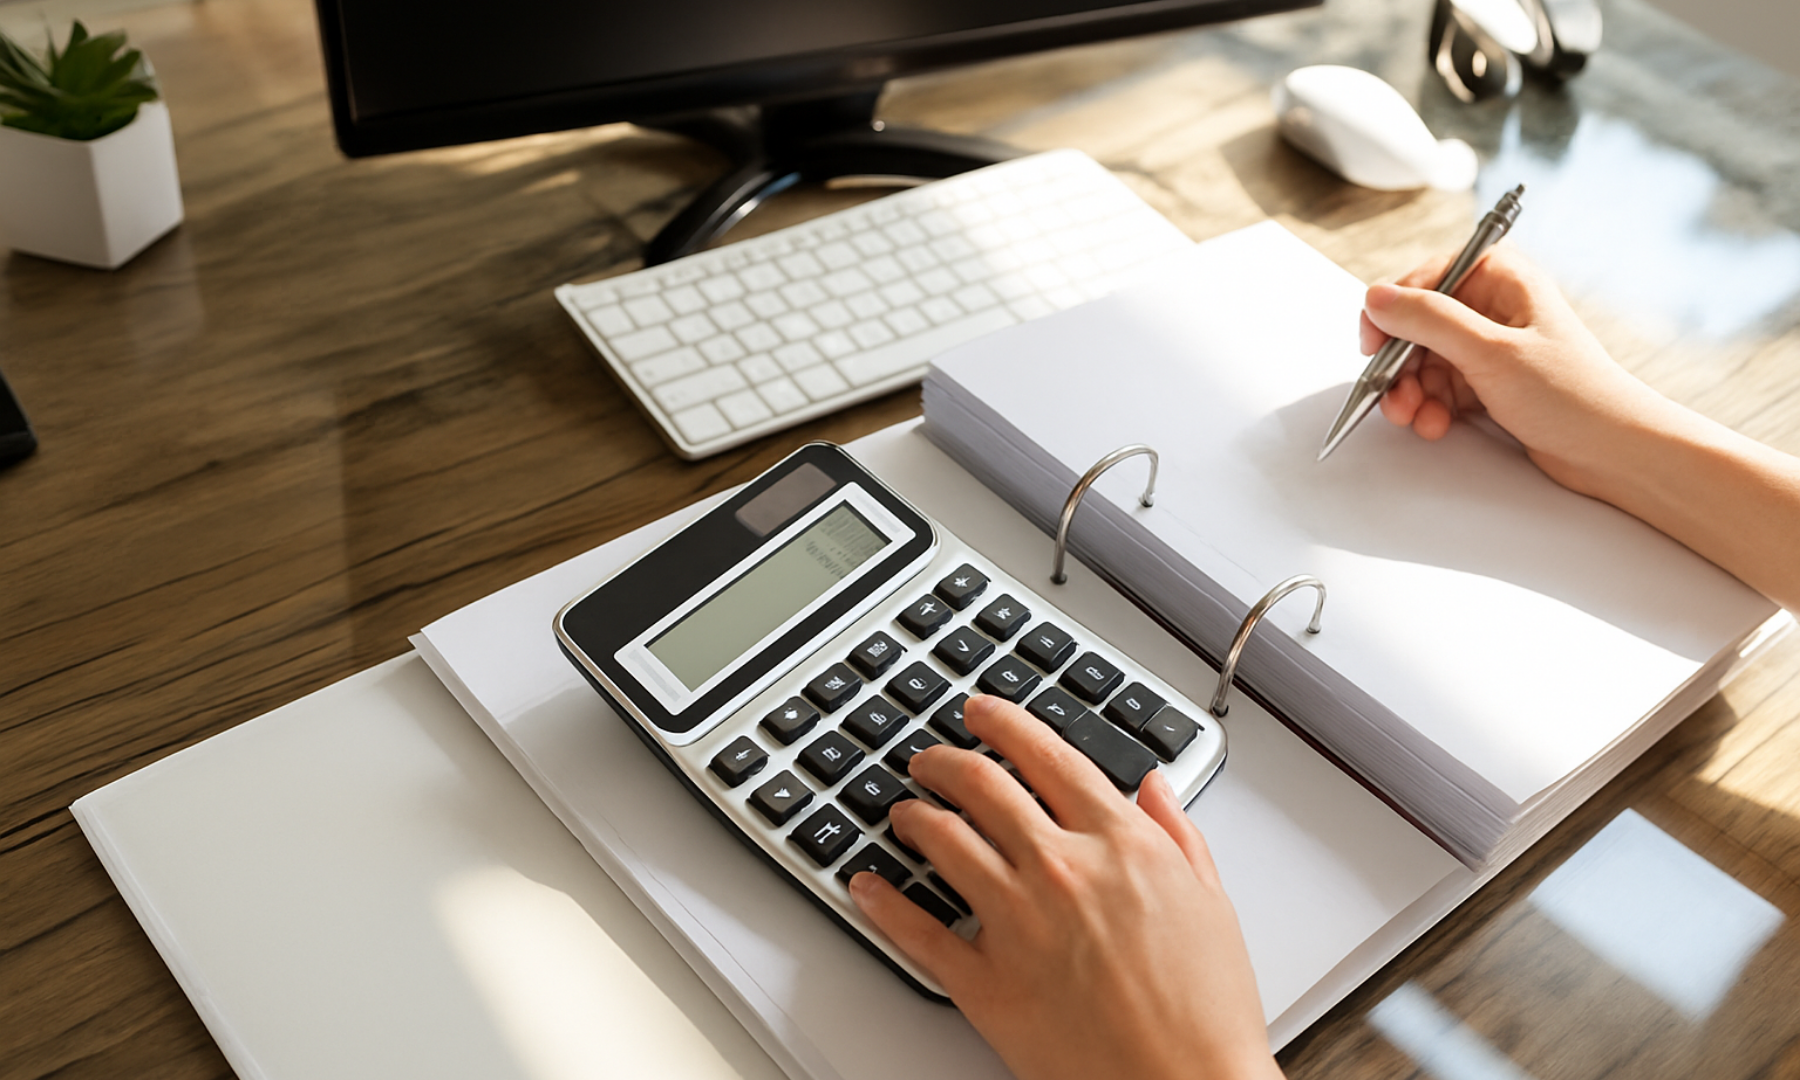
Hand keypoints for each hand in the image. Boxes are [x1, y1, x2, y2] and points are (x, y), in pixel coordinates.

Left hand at [848, 695, 1281, 1079]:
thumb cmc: (1207, 1009)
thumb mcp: (1211, 902)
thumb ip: (1176, 833)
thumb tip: (1154, 787)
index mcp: (1118, 842)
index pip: (1045, 753)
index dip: (1003, 722)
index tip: (981, 712)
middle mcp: (1060, 868)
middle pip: (982, 786)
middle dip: (945, 761)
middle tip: (930, 759)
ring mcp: (1017, 923)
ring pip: (943, 841)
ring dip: (913, 816)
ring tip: (904, 813)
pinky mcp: (986, 982)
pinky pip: (918, 931)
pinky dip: (885, 903)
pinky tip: (868, 887)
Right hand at [1358, 244, 1671, 494]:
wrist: (1612, 450)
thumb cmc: (1571, 395)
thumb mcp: (1490, 352)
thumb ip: (1429, 320)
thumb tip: (1376, 297)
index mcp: (1502, 278)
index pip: (1425, 279)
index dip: (1393, 311)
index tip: (1373, 345)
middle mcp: (1494, 306)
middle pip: (1418, 325)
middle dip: (1401, 365)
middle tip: (1394, 398)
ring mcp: (1491, 345)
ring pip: (1425, 360)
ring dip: (1412, 392)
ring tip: (1416, 419)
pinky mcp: (1490, 381)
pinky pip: (1441, 387)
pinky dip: (1430, 406)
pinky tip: (1436, 425)